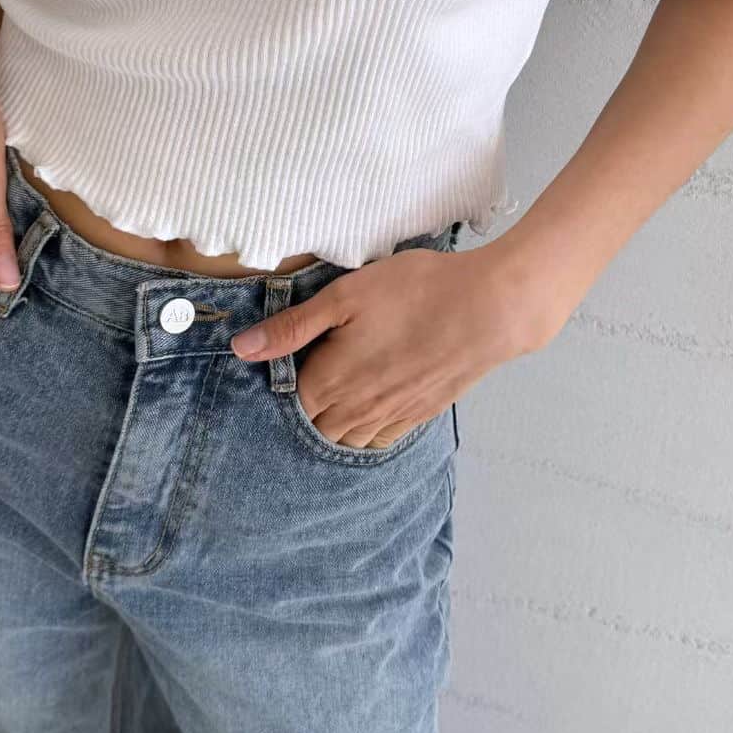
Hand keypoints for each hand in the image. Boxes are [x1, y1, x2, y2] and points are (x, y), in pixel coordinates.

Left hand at [228, 243, 564, 449]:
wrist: (491, 309)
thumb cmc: (417, 292)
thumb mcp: (345, 296)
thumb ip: (292, 326)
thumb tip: (242, 348)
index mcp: (332, 380)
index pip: (285, 408)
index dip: (272, 396)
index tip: (271, 375)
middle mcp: (358, 409)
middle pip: (312, 431)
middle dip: (299, 416)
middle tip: (297, 386)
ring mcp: (392, 415)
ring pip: (345, 440)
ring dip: (330, 428)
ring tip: (326, 401)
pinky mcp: (420, 413)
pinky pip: (379, 439)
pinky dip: (364, 433)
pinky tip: (363, 413)